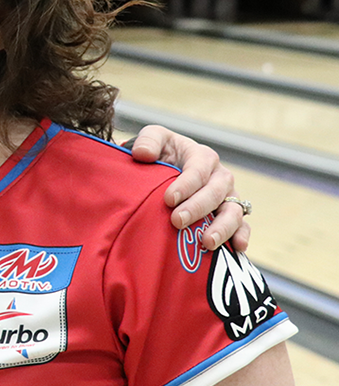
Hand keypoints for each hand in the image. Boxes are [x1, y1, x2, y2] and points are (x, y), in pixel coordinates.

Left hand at [130, 125, 249, 252]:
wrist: (169, 167)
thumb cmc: (162, 152)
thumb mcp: (154, 138)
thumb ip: (148, 141)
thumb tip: (142, 154)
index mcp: (202, 157)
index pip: (198, 170)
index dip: (185, 185)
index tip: (168, 199)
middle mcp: (220, 177)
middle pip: (216, 193)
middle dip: (197, 208)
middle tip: (177, 221)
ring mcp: (228, 197)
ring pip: (233, 211)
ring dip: (222, 227)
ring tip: (207, 242)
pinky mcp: (230, 215)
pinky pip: (242, 226)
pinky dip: (241, 236)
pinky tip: (237, 248)